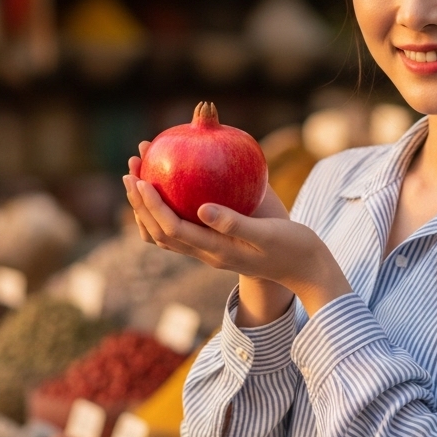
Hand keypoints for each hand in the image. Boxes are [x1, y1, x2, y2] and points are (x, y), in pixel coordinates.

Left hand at [124, 147, 350, 318]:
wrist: (304, 267)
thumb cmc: (292, 247)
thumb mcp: (267, 233)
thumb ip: (235, 223)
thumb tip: (201, 208)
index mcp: (216, 251)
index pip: (173, 228)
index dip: (151, 205)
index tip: (140, 179)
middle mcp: (207, 253)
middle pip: (159, 232)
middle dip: (139, 202)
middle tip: (131, 168)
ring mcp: (210, 251)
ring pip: (165, 233)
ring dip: (147, 207)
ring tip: (140, 175)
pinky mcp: (216, 244)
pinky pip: (181, 229)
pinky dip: (166, 209)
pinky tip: (172, 185)